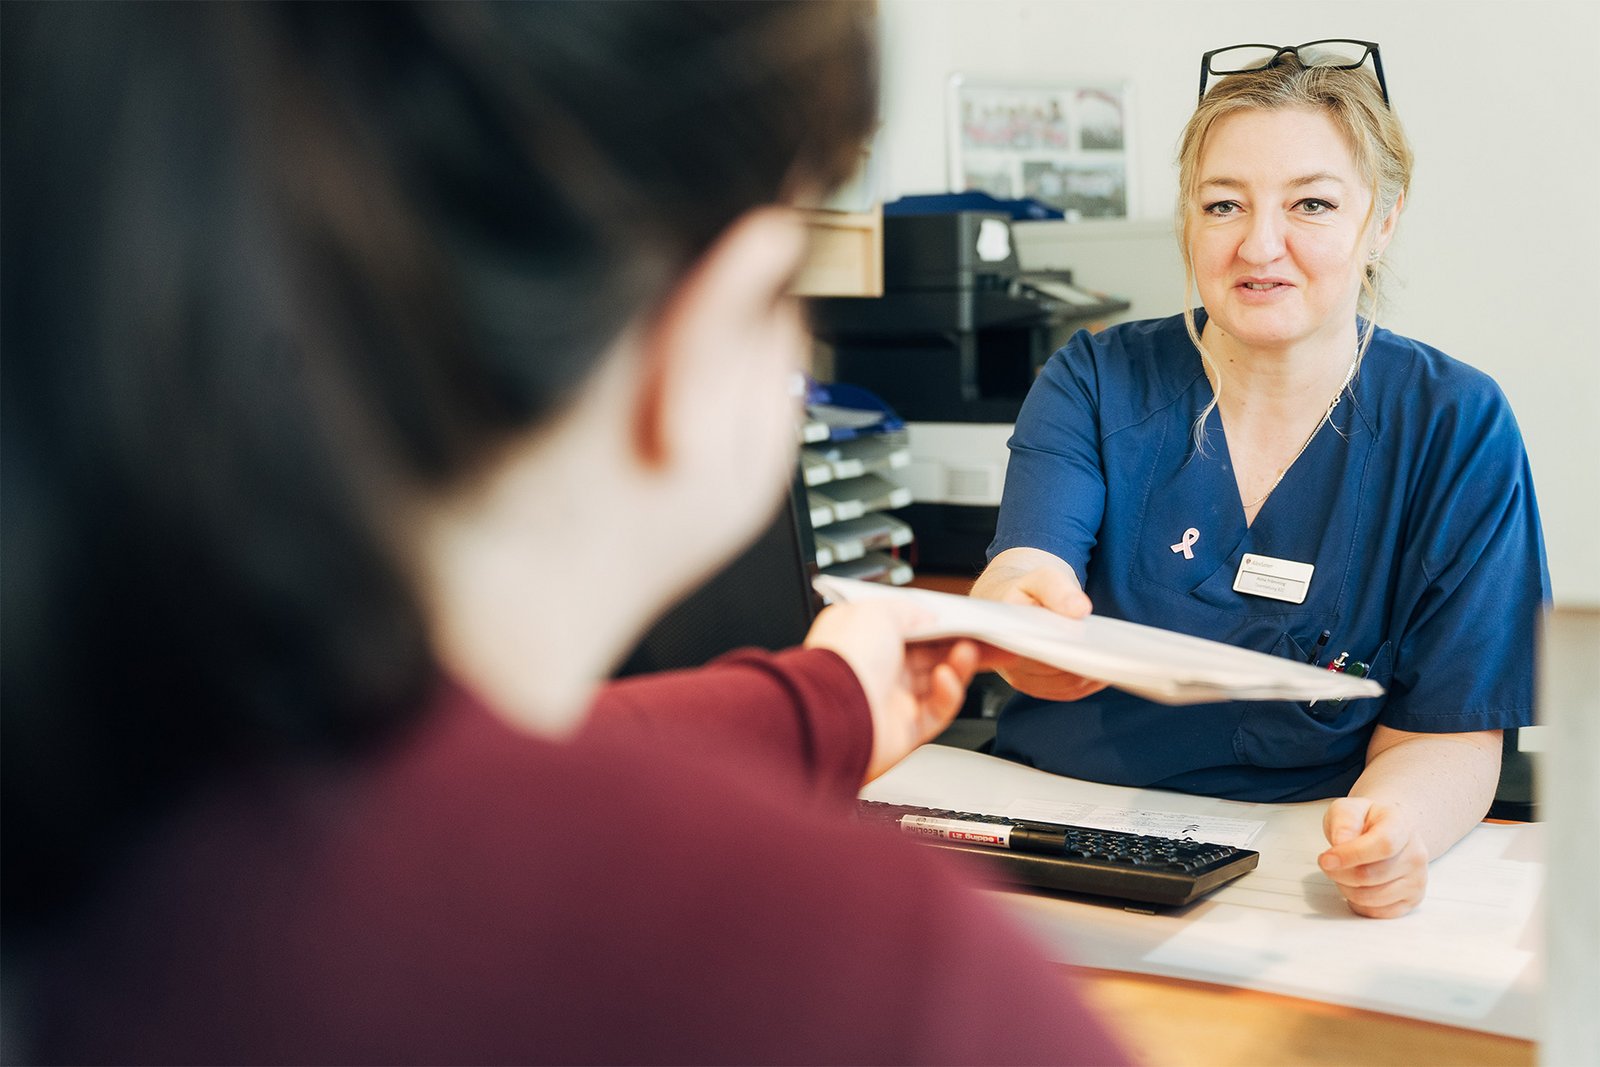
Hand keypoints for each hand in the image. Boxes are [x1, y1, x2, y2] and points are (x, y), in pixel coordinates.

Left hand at [803, 600, 999, 782]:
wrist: (834, 715)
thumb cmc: (844, 660)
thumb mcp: (877, 611)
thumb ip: (908, 610)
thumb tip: (929, 616)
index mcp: (867, 638)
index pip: (914, 628)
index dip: (944, 624)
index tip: (971, 620)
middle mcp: (879, 668)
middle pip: (932, 654)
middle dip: (963, 645)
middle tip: (993, 639)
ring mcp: (892, 700)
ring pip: (939, 680)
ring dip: (959, 665)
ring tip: (973, 653)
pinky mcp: (906, 730)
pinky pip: (938, 710)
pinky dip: (949, 693)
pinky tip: (948, 679)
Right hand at [969, 548, 1106, 701]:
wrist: (1011, 602)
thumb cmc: (1027, 590)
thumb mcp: (1041, 578)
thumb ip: (1057, 589)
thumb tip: (1079, 610)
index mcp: (1005, 631)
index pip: (1039, 651)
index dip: (1067, 651)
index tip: (1090, 644)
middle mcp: (1007, 660)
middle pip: (1056, 673)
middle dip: (1083, 663)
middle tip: (1109, 651)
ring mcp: (1020, 677)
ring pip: (1064, 686)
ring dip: (1089, 675)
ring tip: (1109, 658)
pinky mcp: (1034, 686)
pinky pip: (1066, 691)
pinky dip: (1087, 683)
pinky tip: (1101, 669)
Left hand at [1319, 796, 1429, 917]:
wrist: (1386, 831)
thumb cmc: (1365, 821)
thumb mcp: (1348, 809)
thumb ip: (1343, 822)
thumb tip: (1341, 843)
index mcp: (1402, 826)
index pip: (1382, 845)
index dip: (1351, 855)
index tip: (1326, 859)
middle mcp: (1416, 854)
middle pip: (1371, 875)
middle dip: (1338, 873)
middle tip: (1328, 863)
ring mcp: (1417, 880)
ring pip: (1371, 898)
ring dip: (1346, 888)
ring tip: (1343, 872)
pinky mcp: (1411, 900)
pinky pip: (1377, 912)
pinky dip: (1357, 903)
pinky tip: (1355, 886)